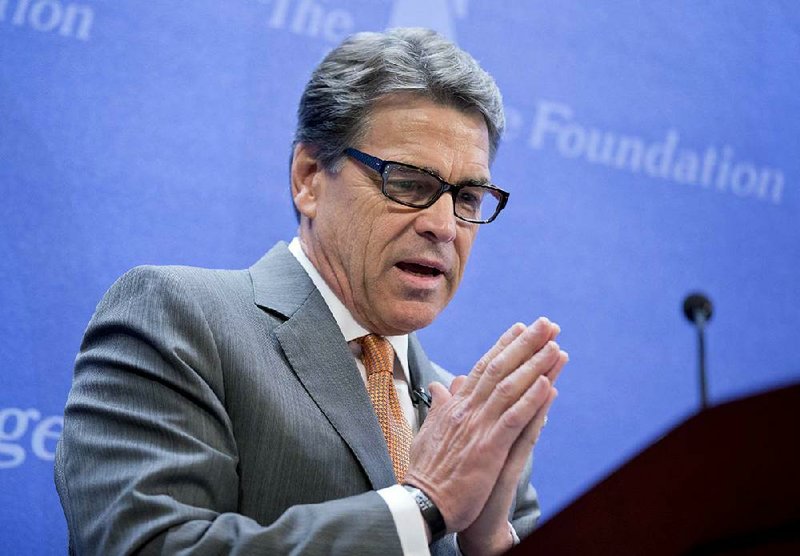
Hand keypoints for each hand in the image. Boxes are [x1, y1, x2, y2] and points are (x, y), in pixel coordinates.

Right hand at [403, 317, 566, 534]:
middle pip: (499, 369)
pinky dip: (531, 400)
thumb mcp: (429, 432)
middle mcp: (467, 411)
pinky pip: (513, 419)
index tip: (520, 327)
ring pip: (509, 388)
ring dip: (534, 365)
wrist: (421, 503)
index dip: (503, 346)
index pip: (482, 368)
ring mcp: (478, 429)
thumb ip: (439, 407)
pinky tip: (548, 384)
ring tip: (555, 345)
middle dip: (525, 344)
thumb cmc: (427, 473)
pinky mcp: (488, 449)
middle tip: (548, 324)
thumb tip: (441, 385)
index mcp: (455, 408)